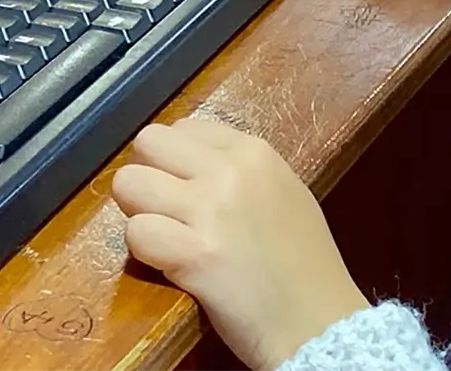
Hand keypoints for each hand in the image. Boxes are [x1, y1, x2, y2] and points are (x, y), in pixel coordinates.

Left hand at [113, 118, 367, 370]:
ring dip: (140, 213)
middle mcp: (230, 170)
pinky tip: (171, 265)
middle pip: (147, 143)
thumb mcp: (284, 192)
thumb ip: (238, 171)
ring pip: (129, 183)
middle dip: (147, 176)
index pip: (182, 127)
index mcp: (254, 151)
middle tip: (165, 211)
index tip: (184, 189)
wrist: (320, 323)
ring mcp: (211, 210)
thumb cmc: (306, 265)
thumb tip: (187, 163)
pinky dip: (145, 252)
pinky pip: (136, 233)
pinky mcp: (195, 254)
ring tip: (167, 237)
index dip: (172, 160)